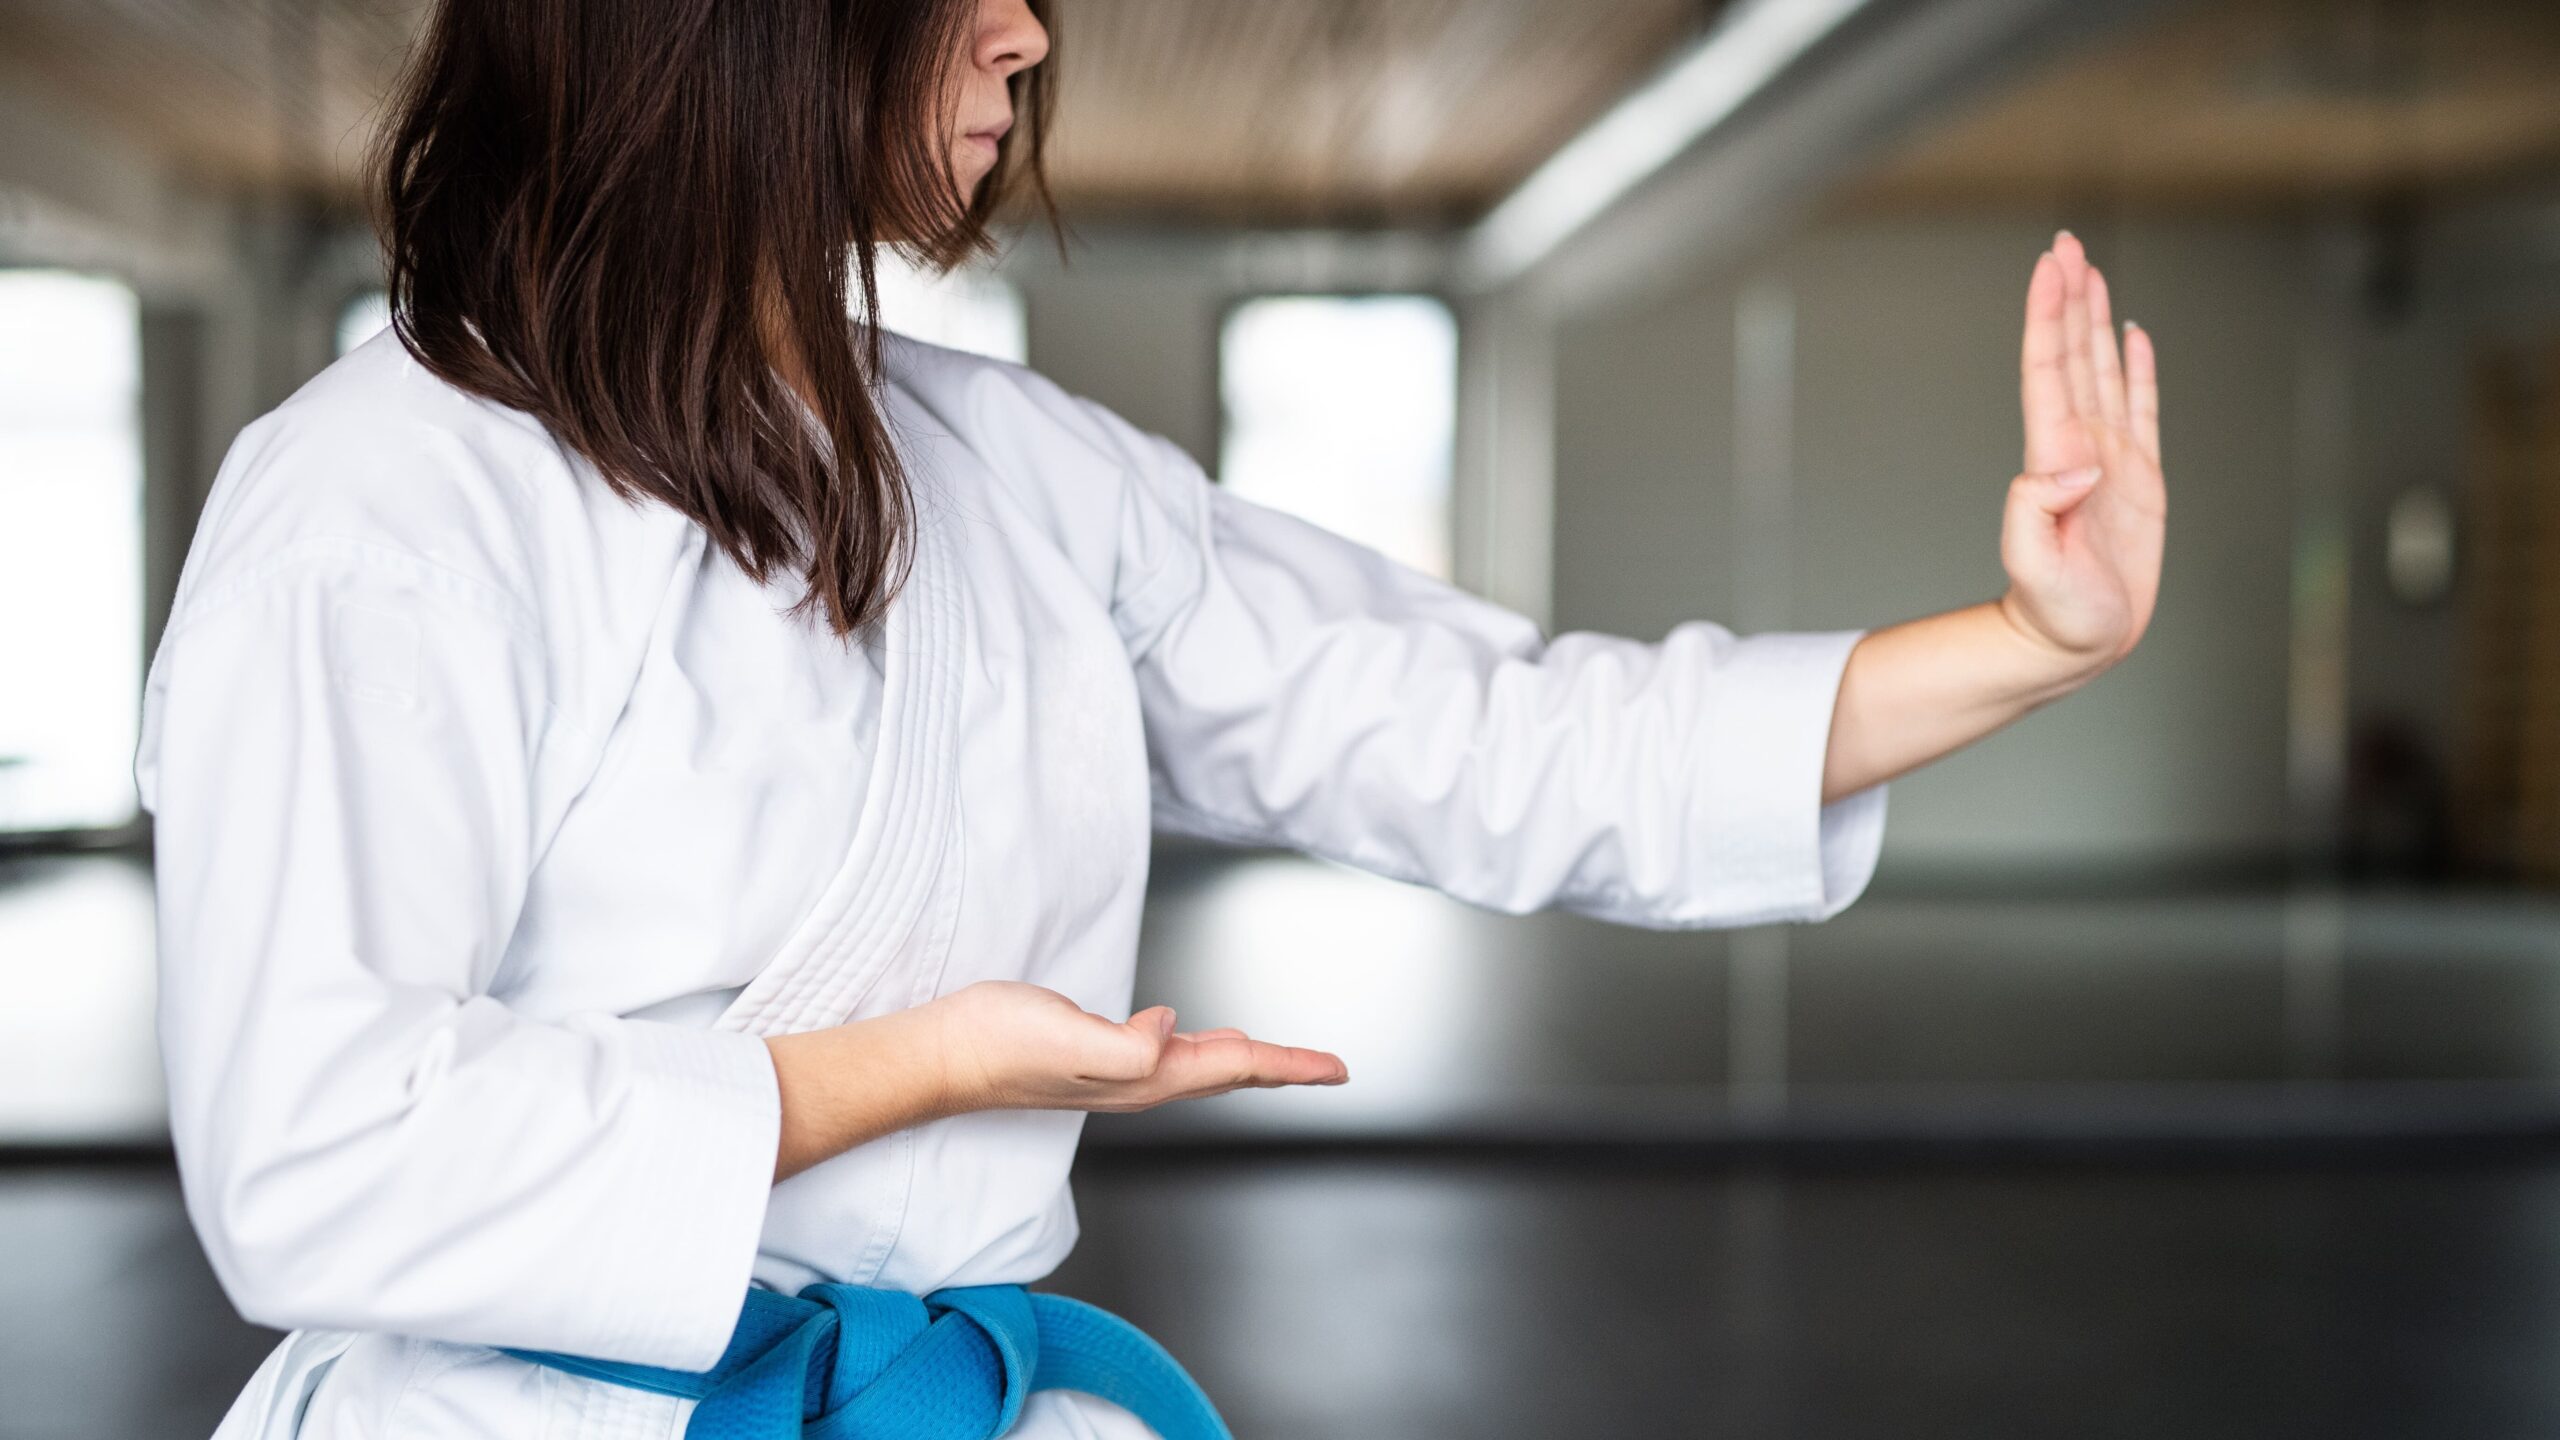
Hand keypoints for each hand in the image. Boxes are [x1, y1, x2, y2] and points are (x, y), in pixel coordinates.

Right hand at [927, 980, 1347, 1114]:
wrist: (946, 1056)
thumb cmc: (1002, 1046)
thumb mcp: (1071, 1041)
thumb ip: (1128, 1047)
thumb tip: (1171, 1027)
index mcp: (1144, 1076)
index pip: (1234, 1068)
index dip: (1290, 1065)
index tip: (1337, 1068)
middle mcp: (1138, 1081)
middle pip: (1228, 1073)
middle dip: (1280, 1068)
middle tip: (1327, 1067)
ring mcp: (1116, 1072)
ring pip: (1200, 1066)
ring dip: (1244, 1061)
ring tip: (1278, 1057)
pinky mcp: (1094, 1055)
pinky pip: (1167, 1055)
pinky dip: (1199, 1049)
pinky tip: (1191, 1039)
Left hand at [1998, 231, 2165, 681]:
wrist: (2074, 643)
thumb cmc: (2053, 612)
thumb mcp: (2035, 566)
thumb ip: (2036, 511)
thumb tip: (2071, 464)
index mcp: (2055, 457)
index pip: (2049, 368)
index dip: (2048, 315)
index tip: (2051, 266)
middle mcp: (2080, 448)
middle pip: (2072, 354)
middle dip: (2068, 297)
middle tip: (2067, 243)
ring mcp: (2109, 460)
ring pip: (2102, 370)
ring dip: (2095, 320)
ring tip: (2090, 272)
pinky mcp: (2140, 479)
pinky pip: (2142, 409)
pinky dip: (2138, 369)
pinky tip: (2134, 337)